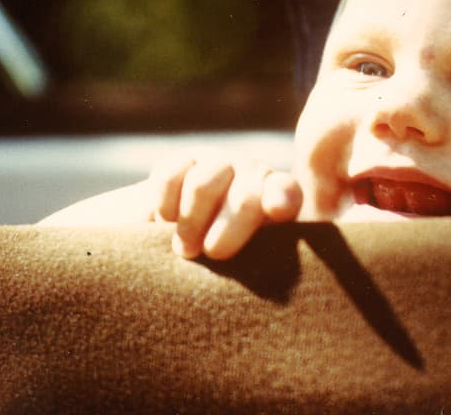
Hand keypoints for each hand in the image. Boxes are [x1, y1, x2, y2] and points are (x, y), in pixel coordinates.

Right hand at [149, 154, 302, 259]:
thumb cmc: (221, 266)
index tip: (276, 210)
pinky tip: (165, 221)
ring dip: (190, 223)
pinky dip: (164, 205)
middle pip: (244, 197)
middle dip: (225, 231)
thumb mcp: (246, 267)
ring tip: (185, 249)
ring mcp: (217, 163)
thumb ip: (259, 264)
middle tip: (210, 254)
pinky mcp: (181, 161)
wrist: (174, 246)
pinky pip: (170, 177)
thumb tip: (264, 288)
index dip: (282, 198)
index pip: (285, 192)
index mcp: (276, 200)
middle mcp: (251, 174)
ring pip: (202, 185)